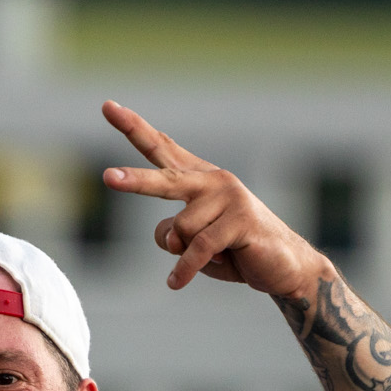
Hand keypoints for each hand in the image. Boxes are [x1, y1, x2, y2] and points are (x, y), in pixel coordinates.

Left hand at [101, 99, 332, 301]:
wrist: (284, 265)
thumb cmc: (233, 251)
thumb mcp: (192, 244)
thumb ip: (172, 234)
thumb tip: (171, 234)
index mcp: (198, 179)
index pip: (161, 148)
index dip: (134, 128)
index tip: (107, 107)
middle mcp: (212, 181)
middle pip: (164, 179)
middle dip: (134, 181)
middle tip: (107, 178)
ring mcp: (229, 197)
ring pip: (180, 230)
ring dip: (186, 254)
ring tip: (214, 255)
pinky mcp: (240, 219)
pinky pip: (198, 248)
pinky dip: (185, 269)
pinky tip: (175, 282)